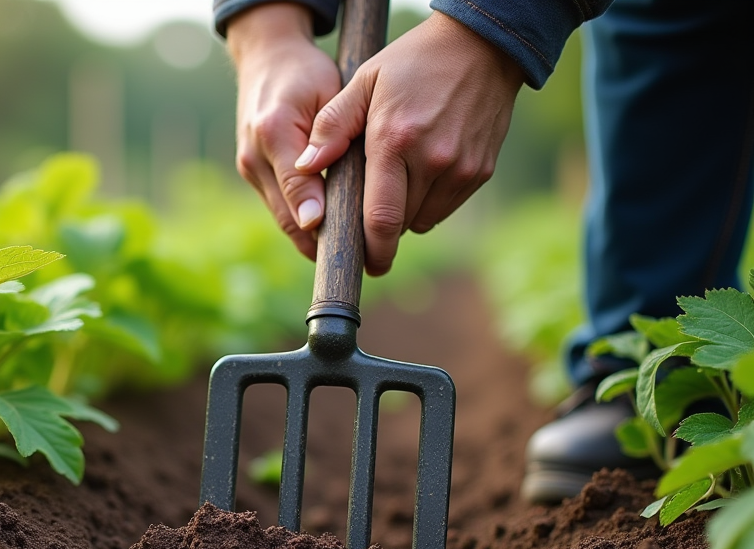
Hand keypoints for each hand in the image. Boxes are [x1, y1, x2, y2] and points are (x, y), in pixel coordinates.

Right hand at [227, 4, 341, 259]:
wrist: (267, 59)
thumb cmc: (306, 73)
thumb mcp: (325, 93)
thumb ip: (330, 136)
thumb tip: (324, 194)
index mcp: (274, 130)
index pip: (298, 188)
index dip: (319, 221)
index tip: (340, 247)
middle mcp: (254, 156)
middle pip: (287, 216)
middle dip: (320, 243)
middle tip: (358, 262)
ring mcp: (250, 168)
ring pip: (284, 220)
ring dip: (313, 239)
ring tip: (351, 255)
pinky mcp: (253, 176)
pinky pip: (282, 210)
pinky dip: (305, 225)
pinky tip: (333, 235)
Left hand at [295, 11, 524, 274]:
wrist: (483, 45)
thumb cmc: (413, 62)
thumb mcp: (364, 81)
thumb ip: (332, 126)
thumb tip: (304, 166)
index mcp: (395, 141)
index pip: (379, 218)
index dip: (369, 250)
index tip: (361, 265)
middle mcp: (432, 161)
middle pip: (399, 225)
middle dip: (379, 229)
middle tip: (366, 218)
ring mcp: (460, 169)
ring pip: (422, 220)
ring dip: (404, 215)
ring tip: (395, 184)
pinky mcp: (480, 171)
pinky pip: (445, 207)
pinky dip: (428, 203)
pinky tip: (420, 175)